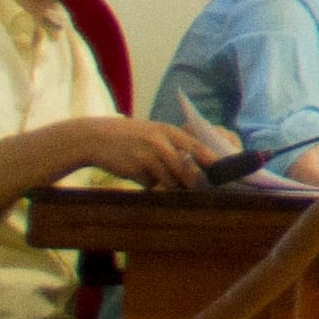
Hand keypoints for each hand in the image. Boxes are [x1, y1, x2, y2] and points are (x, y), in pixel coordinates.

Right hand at [90, 116, 227, 186]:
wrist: (96, 137)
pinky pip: (150, 185)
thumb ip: (174, 146)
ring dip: (168, 184)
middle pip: (184, 170)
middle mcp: (159, 143)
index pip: (197, 147)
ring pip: (169, 181)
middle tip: (192, 186)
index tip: (222, 171)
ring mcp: (146, 157)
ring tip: (158, 175)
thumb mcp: (154, 133)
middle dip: (189, 181)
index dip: (211, 160)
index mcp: (168, 131)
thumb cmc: (132, 136)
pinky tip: (138, 172)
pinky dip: (148, 183)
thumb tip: (196, 168)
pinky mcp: (134, 171)